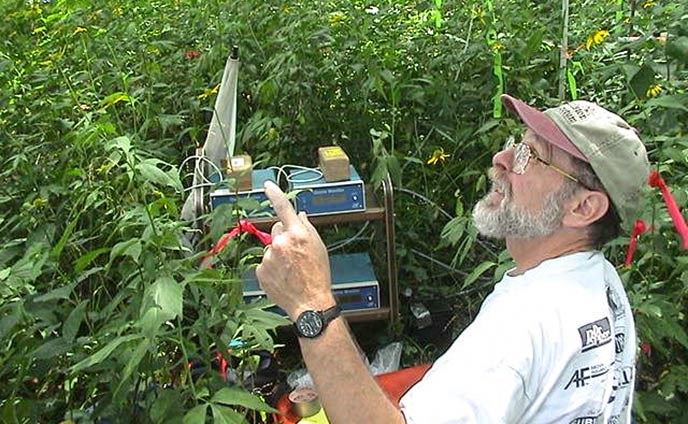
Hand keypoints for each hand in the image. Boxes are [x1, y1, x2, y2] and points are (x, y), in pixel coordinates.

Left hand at [255, 181, 335, 319]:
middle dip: (284, 236)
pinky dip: (272, 267)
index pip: (283, 207)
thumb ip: (307, 227)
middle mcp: (280, 242)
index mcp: (297, 233)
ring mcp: (269, 257)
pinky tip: (283, 276)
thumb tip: (299, 215)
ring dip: (278, 254)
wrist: (310, 302)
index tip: (267, 185)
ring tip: (291, 269)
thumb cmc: (318, 274)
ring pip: (270, 247)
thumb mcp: (319, 246)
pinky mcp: (261, 270)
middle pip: (276, 229)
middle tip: (296, 253)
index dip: (274, 193)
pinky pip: (265, 262)